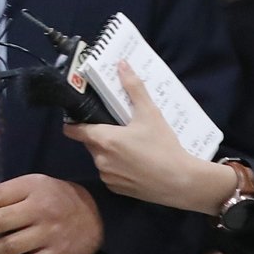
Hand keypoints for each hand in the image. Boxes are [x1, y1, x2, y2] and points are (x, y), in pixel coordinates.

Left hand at [63, 61, 235, 213]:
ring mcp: (107, 176)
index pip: (73, 130)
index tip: (81, 115)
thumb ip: (133, 87)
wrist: (180, 182)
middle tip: (119, 126)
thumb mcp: (149, 113)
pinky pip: (110, 173)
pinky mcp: (116, 189)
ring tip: (131, 145)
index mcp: (103, 139)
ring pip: (100, 158)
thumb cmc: (162, 146)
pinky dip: (117, 167)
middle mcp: (99, 159)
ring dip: (109, 151)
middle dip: (100, 134)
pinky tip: (135, 163)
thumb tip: (121, 64)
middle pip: (90, 142)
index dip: (74, 122)